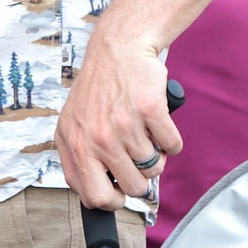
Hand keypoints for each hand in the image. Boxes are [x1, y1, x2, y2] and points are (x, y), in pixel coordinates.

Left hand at [55, 16, 180, 208]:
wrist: (118, 47)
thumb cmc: (99, 90)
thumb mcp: (75, 125)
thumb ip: (81, 161)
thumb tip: (99, 199)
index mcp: (74, 144)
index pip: (94, 198)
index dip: (112, 200)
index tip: (119, 191)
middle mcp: (96, 137)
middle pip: (132, 188)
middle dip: (141, 180)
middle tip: (137, 160)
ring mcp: (123, 124)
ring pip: (154, 169)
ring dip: (156, 156)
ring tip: (145, 134)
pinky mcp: (150, 110)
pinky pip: (172, 147)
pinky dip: (171, 141)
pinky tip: (158, 124)